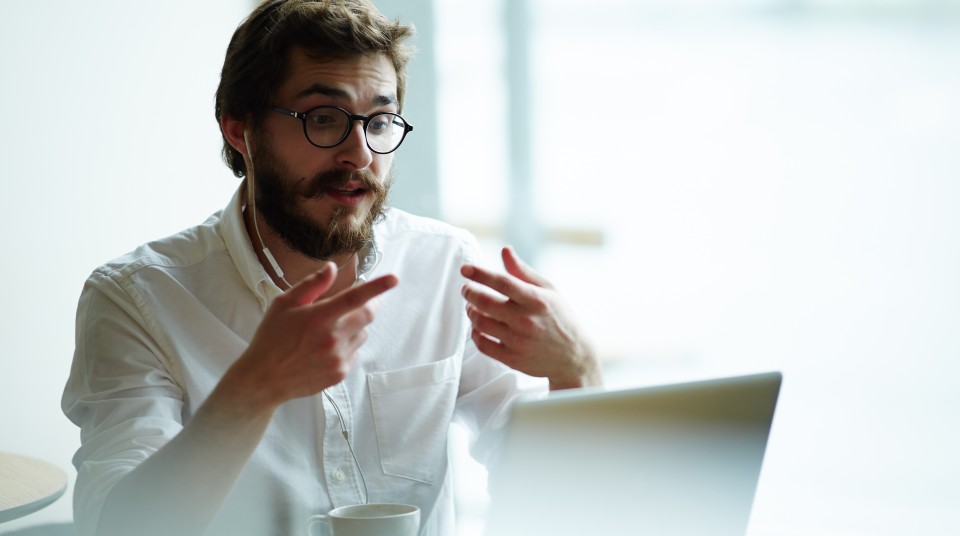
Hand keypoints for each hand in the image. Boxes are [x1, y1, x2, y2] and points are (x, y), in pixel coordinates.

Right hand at [230, 262, 397, 409]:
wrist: (265, 379)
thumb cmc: (271, 338)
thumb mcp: (284, 304)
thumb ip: (311, 285)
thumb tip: (331, 268)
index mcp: (319, 317)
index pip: (354, 298)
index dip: (377, 287)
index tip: (393, 279)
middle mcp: (332, 338)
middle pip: (368, 316)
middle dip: (371, 304)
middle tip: (363, 300)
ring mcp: (338, 358)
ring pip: (362, 334)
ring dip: (355, 326)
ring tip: (331, 329)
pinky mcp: (340, 373)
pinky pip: (355, 352)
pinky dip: (348, 345)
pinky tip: (327, 347)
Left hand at [460, 246, 601, 389]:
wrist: (574, 356)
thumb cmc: (560, 318)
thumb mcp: (548, 290)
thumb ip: (523, 271)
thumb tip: (505, 250)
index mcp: (536, 300)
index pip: (502, 283)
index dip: (480, 274)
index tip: (465, 269)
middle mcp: (526, 321)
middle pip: (485, 302)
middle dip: (469, 292)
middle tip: (466, 289)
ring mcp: (518, 342)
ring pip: (480, 323)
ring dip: (471, 312)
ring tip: (472, 306)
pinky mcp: (512, 359)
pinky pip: (483, 344)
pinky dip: (475, 333)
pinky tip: (478, 326)